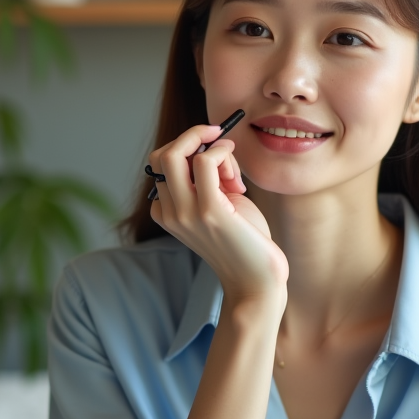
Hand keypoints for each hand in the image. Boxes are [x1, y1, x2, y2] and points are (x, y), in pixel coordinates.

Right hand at [149, 125, 287, 301]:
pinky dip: (222, 153)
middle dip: (192, 137)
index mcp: (167, 213)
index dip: (189, 153)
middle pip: (161, 155)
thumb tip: (211, 145)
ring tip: (233, 172)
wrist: (257, 280)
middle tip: (219, 142)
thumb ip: (208, 180)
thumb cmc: (243, 242)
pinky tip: (236, 172)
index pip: (161, 165)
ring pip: (175, 154)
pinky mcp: (210, 211)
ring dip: (211, 147)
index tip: (216, 161)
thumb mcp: (218, 205)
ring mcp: (186, 213)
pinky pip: (205, 162)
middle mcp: (170, 213)